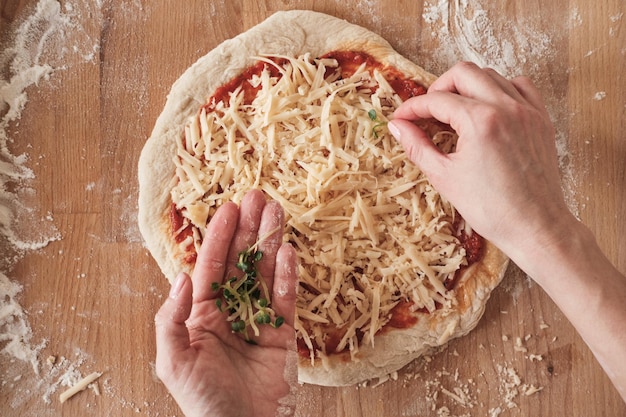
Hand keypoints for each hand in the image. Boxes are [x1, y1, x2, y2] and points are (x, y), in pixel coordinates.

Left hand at [154, 190, 297, 416]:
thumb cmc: (202, 400)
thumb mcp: (173, 361)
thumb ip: (171, 318)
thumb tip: (180, 277)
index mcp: (201, 313)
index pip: (212, 266)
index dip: (220, 236)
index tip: (229, 208)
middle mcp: (230, 311)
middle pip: (241, 261)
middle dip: (249, 229)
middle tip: (258, 196)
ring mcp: (258, 321)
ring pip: (265, 273)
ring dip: (271, 242)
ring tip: (278, 212)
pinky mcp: (282, 335)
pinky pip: (285, 300)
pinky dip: (287, 276)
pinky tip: (288, 251)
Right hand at [388, 62, 573, 257]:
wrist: (535, 226)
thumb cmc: (491, 208)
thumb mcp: (444, 177)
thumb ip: (417, 146)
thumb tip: (397, 127)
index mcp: (480, 121)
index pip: (436, 100)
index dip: (412, 108)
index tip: (400, 118)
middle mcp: (506, 107)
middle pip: (463, 73)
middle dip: (438, 88)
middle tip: (427, 110)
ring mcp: (527, 110)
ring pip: (491, 75)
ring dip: (468, 86)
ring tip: (455, 110)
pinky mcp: (540, 119)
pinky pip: (519, 86)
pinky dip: (500, 89)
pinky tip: (488, 108)